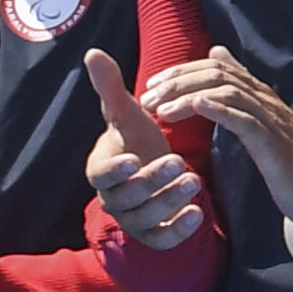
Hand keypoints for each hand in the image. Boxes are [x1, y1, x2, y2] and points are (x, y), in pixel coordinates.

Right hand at [86, 77, 211, 250]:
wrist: (154, 171)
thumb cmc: (136, 140)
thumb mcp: (126, 114)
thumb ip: (111, 87)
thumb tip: (94, 52)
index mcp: (102, 170)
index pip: (101, 175)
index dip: (115, 169)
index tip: (133, 158)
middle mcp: (114, 198)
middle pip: (128, 196)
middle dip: (152, 180)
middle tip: (179, 162)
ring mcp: (133, 219)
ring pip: (147, 216)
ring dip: (170, 200)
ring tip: (195, 180)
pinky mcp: (154, 234)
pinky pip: (163, 239)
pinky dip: (179, 231)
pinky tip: (198, 214)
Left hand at [141, 52, 292, 230]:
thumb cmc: (286, 164)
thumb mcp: (259, 123)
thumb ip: (238, 93)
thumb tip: (217, 54)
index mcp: (262, 96)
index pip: (219, 67)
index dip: (183, 71)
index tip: (154, 85)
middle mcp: (267, 101)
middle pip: (219, 74)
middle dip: (179, 81)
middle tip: (149, 97)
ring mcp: (272, 120)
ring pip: (229, 91)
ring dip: (188, 96)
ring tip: (161, 110)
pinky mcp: (272, 143)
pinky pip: (244, 119)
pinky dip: (218, 109)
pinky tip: (195, 108)